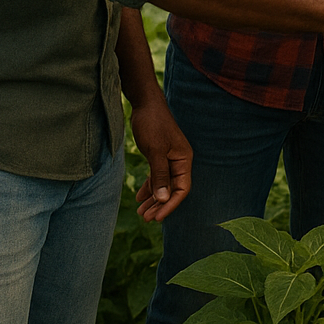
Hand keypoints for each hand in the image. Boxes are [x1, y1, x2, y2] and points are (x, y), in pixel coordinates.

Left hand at [129, 99, 192, 221]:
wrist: (145, 104)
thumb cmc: (152, 125)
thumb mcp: (155, 151)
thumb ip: (160, 175)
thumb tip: (164, 199)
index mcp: (183, 159)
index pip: (182, 189)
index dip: (170, 205)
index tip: (156, 218)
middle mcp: (179, 160)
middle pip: (172, 189)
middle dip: (160, 205)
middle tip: (145, 218)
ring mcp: (169, 158)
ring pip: (163, 185)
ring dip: (153, 199)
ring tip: (141, 213)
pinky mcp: (159, 155)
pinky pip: (156, 177)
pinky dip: (149, 187)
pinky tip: (140, 197)